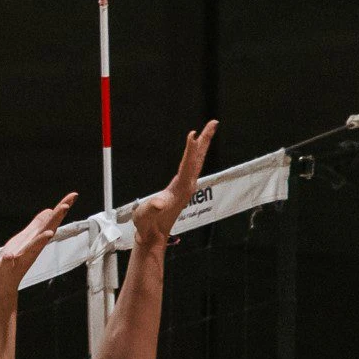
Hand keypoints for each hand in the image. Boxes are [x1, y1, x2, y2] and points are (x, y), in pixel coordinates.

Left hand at [0, 193, 77, 296]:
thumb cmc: (11, 263)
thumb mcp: (24, 238)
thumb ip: (36, 226)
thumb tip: (49, 211)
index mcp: (33, 240)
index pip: (49, 222)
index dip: (60, 209)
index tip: (72, 197)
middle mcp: (29, 249)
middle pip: (45, 232)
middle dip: (55, 220)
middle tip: (65, 206)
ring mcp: (17, 259)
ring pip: (31, 249)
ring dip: (39, 241)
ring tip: (48, 233)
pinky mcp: (3, 268)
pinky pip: (7, 264)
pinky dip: (9, 260)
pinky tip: (10, 256)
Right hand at [130, 120, 217, 242]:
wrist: (153, 235)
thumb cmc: (148, 224)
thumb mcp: (146, 216)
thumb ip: (152, 208)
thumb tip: (160, 203)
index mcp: (179, 189)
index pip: (187, 165)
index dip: (190, 150)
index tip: (193, 134)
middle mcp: (187, 186)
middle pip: (198, 159)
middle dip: (205, 140)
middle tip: (213, 123)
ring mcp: (186, 186)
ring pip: (197, 161)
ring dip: (202, 145)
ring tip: (206, 130)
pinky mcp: (182, 187)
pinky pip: (191, 165)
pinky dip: (194, 154)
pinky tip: (194, 151)